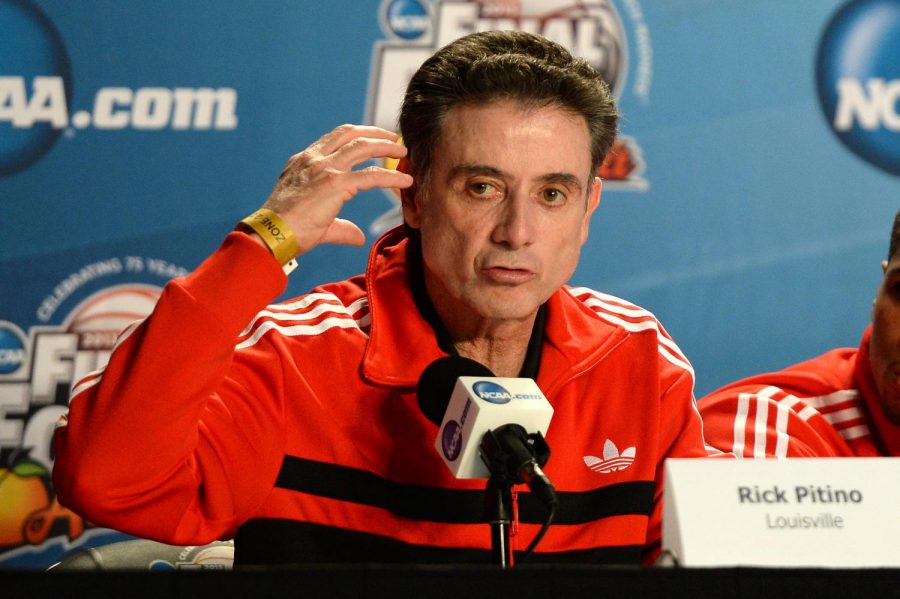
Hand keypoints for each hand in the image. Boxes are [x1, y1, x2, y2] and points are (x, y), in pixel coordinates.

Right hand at [261, 124, 412, 255]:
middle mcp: (314, 159)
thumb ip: (341, 226)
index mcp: (304, 161)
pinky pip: (371, 175)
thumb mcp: (315, 221)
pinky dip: (391, 176)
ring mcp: (324, 168)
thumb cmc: (287, 230)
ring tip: (402, 152)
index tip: (372, 139)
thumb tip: (358, 236)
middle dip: (374, 133)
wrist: (271, 234)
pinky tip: (405, 180)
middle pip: (350, 134)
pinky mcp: (335, 184)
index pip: (334, 139)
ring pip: (362, 147)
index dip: (356, 135)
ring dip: (386, 147)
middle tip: (392, 139)